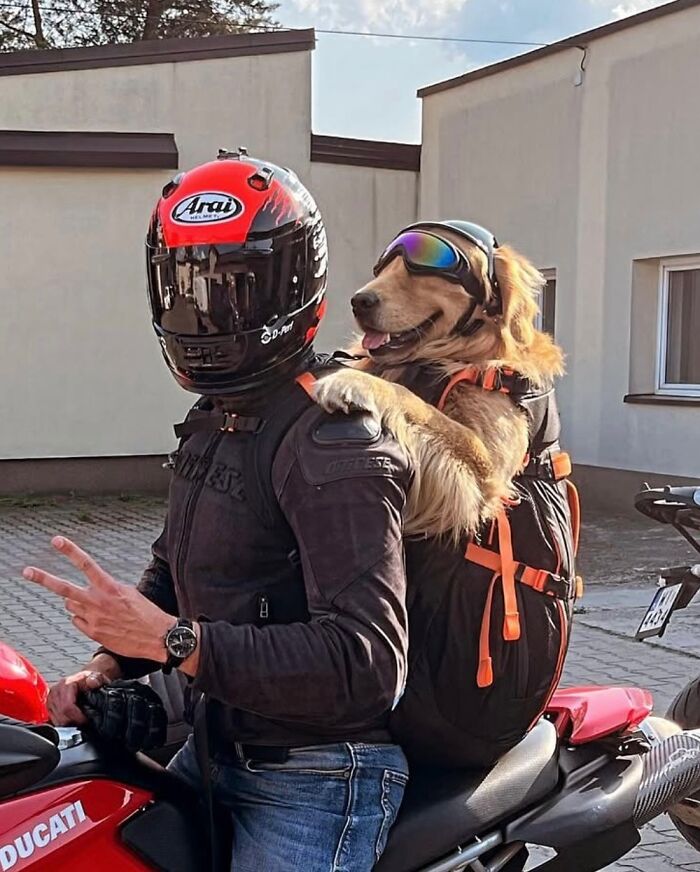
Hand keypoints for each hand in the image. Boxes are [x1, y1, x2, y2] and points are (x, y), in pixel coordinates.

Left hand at [23, 536, 173, 662]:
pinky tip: (98, 620)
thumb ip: (106, 588)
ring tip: (94, 605)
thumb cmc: (146, 613)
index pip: (86, 563)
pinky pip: (77, 621)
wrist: (157, 637)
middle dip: (43, 578)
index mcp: (110, 587)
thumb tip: (90, 589)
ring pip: (70, 605)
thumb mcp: (128, 592)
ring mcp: (93, 618)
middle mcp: (98, 601)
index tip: (57, 541)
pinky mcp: (93, 633)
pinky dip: (82, 618)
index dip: (70, 550)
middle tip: (27, 571)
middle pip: (64, 588)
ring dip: (75, 602)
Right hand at [47, 668, 109, 726]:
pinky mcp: (49, 705)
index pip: (67, 706)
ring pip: (56, 719)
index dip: (77, 716)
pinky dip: (63, 723)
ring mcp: (51, 698)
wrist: (85, 678)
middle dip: (73, 721)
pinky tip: (71, 720)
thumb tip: (92, 682)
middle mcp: (56, 691)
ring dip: (68, 723)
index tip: (86, 720)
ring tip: (78, 720)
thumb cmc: (90, 679)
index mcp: (66, 684)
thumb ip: (97, 679)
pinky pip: (53, 720)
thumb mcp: (97, 677)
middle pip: (61, 715)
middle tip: (83, 721)